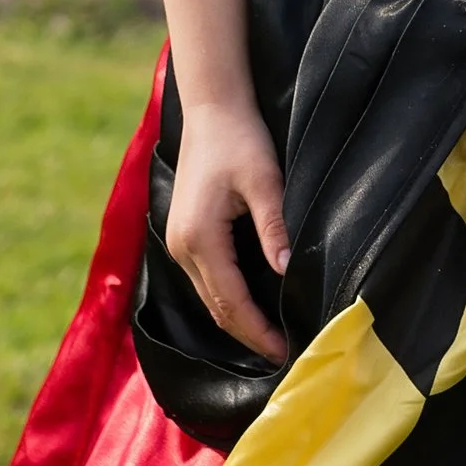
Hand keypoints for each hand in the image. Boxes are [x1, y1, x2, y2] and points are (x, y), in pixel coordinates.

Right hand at [167, 79, 292, 363]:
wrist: (212, 111)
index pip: (231, 301)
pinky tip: (251, 307)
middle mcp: (182, 247)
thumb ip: (274, 227)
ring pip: (209, 298)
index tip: (285, 350)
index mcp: (200, 238)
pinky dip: (228, 300)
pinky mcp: (184, 236)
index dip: (258, 331)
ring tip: (270, 339)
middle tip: (283, 355)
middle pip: (216, 308)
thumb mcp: (265, 181)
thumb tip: (287, 271)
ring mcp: (178, 243)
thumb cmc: (240, 140)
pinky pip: (206, 281)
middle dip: (248, 335)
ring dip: (237, 321)